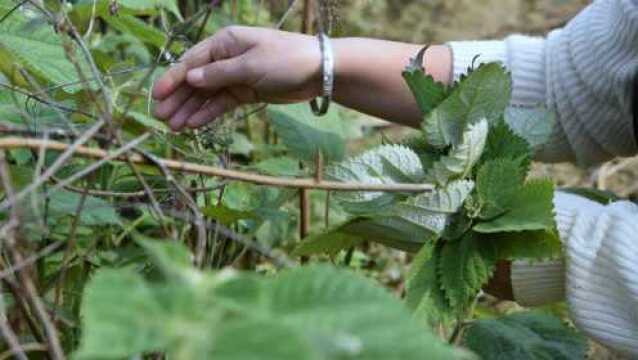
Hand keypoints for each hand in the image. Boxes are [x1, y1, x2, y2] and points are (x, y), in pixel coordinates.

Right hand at [152, 26, 320, 130]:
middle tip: (160, 118)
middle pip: (195, 79)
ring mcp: (236, 75)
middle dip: (178, 98)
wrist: (319, 72)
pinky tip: (193, 125)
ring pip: (206, 94)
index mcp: (225, 42)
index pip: (191, 62)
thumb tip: (190, 78)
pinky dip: (208, 113)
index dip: (173, 79)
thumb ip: (219, 74)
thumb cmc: (286, 60)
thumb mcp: (250, 66)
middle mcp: (226, 58)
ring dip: (190, 109)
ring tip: (173, 127)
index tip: (157, 95)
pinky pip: (222, 103)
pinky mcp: (246, 91)